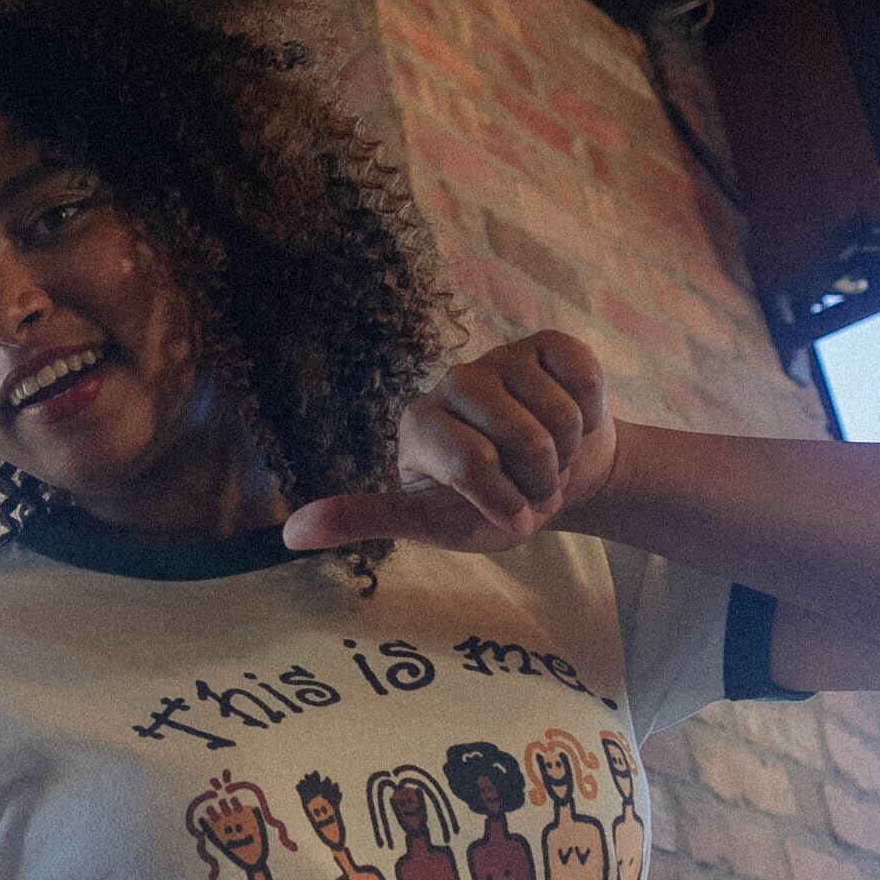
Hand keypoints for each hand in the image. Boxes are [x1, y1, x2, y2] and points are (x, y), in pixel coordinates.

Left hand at [282, 330, 620, 556]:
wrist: (562, 479)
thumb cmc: (492, 507)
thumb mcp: (429, 523)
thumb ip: (366, 519)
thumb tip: (288, 535)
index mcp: (419, 425)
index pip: (473, 464)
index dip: (506, 502)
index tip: (509, 517)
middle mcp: (454, 384)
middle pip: (524, 442)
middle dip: (542, 481)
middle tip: (532, 486)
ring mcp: (501, 359)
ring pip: (559, 418)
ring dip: (569, 454)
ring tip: (551, 460)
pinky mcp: (547, 344)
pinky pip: (583, 381)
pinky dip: (591, 416)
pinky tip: (573, 423)